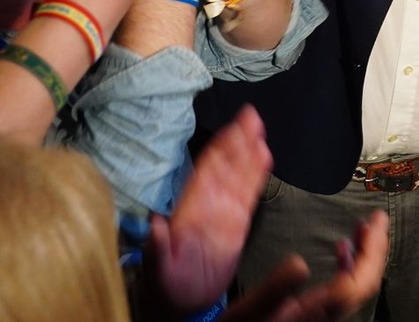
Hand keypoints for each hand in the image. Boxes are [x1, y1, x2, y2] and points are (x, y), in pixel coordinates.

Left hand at [150, 105, 271, 311]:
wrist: (183, 305)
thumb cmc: (165, 288)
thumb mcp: (157, 271)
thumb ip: (157, 249)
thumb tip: (154, 225)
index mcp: (189, 209)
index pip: (207, 171)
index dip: (220, 148)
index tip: (233, 127)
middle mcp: (208, 204)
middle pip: (226, 166)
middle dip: (238, 141)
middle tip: (251, 116)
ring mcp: (224, 212)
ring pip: (239, 176)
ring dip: (249, 152)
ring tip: (259, 130)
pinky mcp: (238, 225)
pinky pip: (249, 195)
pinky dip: (257, 175)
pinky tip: (265, 156)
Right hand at [224, 212, 388, 321]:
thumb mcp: (249, 312)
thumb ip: (274, 289)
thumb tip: (301, 263)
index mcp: (314, 314)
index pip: (355, 284)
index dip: (371, 252)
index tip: (374, 222)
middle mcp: (326, 317)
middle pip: (363, 285)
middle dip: (375, 249)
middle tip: (378, 218)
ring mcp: (324, 317)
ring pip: (357, 287)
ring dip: (364, 255)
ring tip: (363, 227)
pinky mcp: (317, 313)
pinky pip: (345, 289)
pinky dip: (349, 265)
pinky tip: (342, 249)